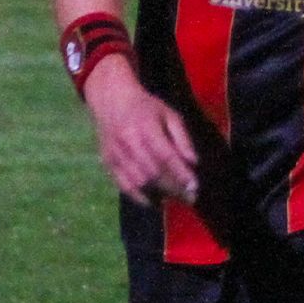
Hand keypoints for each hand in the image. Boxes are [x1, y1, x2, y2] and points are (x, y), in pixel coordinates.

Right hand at [84, 57, 198, 205]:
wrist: (112, 101)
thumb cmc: (146, 108)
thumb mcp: (170, 115)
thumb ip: (182, 138)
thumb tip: (193, 163)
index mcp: (146, 126)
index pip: (165, 155)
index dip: (181, 174)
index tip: (195, 187)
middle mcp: (129, 142)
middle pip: (153, 172)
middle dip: (174, 189)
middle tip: (190, 198)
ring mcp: (116, 154)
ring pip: (139, 182)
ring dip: (160, 195)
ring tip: (176, 199)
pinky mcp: (108, 163)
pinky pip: (124, 186)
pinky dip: (141, 198)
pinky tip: (155, 201)